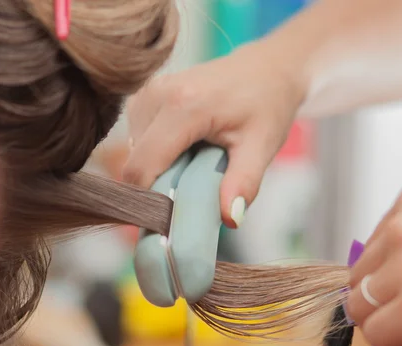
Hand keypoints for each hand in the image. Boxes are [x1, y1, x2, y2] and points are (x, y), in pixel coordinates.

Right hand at [121, 41, 303, 227]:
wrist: (266, 68)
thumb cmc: (267, 105)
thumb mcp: (262, 145)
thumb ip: (243, 183)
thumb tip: (230, 218)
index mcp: (183, 106)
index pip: (143, 167)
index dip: (149, 201)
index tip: (167, 221)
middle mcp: (157, 94)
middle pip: (135, 161)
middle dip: (156, 186)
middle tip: (190, 192)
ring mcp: (148, 91)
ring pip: (134, 150)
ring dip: (157, 169)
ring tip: (193, 165)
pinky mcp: (145, 93)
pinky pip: (138, 137)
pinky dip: (156, 152)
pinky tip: (184, 149)